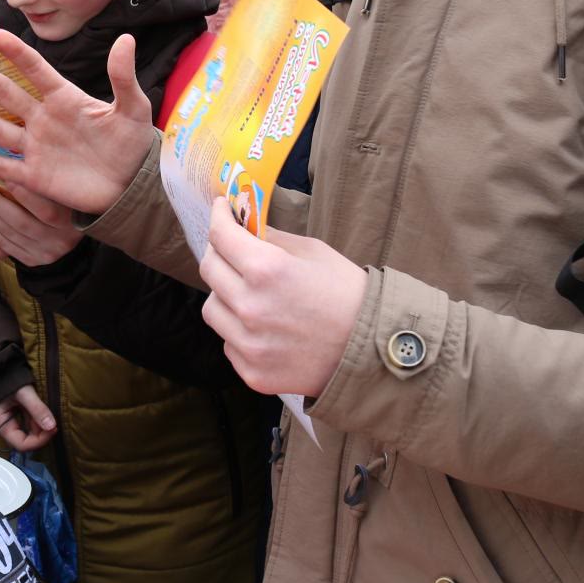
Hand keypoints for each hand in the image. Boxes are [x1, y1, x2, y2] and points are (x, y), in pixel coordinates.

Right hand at [0, 30, 154, 214]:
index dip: (16, 52)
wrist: (131, 186)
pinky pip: (6, 168)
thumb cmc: (132, 143)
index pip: (36, 70)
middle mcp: (42, 117)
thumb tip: (125, 40)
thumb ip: (123, 78)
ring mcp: (36, 146)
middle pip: (3, 91)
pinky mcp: (35, 174)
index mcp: (64, 98)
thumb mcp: (133, 109)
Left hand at [0, 183, 80, 267]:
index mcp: (71, 221)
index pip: (46, 210)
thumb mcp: (61, 189)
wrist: (70, 231)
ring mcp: (46, 253)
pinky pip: (6, 245)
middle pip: (21, 222)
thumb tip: (14, 164)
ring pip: (10, 233)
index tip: (3, 177)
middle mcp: (61, 241)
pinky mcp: (34, 260)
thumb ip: (43, 183)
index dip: (23, 195)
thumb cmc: (64, 202)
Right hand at [0, 383, 56, 451]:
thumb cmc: (6, 378)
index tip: (53, 429)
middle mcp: (4, 427)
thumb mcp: (23, 392)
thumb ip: (37, 408)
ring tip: (48, 414)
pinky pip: (29, 425)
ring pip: (30, 434)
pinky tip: (43, 413)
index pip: (21, 444)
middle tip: (53, 421)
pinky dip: (38, 421)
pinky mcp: (16, 417)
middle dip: (41, 434)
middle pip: (26, 441)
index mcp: (0, 425)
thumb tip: (51, 426)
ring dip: (41, 427)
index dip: (39, 440)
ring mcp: (10, 423)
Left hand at [199, 198, 365, 396]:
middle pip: (209, 270)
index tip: (221, 210)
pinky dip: (240, 331)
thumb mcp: (313, 252)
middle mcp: (250, 307)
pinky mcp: (253, 373)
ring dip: (225, 295)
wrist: (374, 351)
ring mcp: (249, 345)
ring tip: (251, 295)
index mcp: (267, 270)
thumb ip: (272, 239)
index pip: (220, 236)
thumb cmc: (347, 295)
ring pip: (212, 309)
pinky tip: (266, 328)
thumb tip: (245, 227)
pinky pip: (229, 342)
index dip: (218, 217)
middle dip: (219, 253)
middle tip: (232, 249)